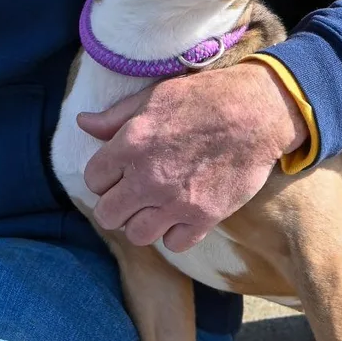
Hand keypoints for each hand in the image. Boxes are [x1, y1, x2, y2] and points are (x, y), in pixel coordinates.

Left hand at [78, 61, 308, 251]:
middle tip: (136, 194)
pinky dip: (176, 234)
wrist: (259, 112)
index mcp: (130, 144)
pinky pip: (174, 244)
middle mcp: (147, 178)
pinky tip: (183, 216)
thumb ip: (116, 116)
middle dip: (118, 204)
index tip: (121, 173)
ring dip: (144, 223)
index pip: (93, 180)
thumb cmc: (208, 98)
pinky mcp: (205, 217)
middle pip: (109, 214)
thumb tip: (83, 123)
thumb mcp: (157, 96)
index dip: (105, 177)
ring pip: (137, 234)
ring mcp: (176, 201)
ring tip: (158, 208)